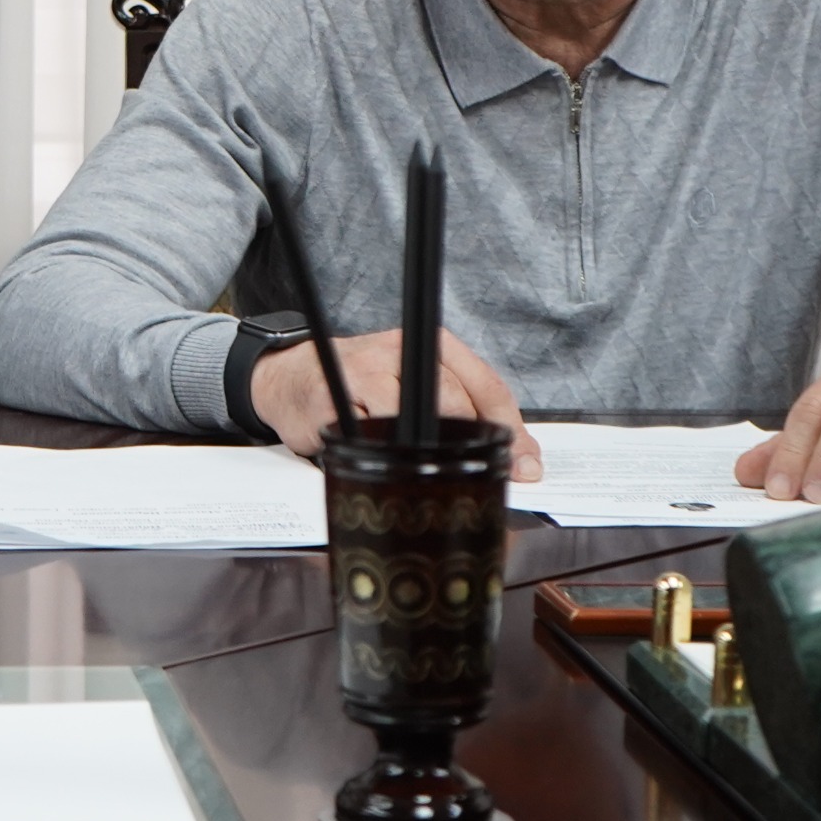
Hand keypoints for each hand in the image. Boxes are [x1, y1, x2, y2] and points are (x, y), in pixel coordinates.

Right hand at [251, 327, 541, 479]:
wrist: (294, 377)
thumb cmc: (365, 384)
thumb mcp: (417, 384)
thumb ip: (468, 412)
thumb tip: (524, 458)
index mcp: (428, 344)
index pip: (484, 384)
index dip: (511, 429)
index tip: (526, 464)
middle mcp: (397, 351)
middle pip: (453, 401)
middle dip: (476, 445)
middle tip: (487, 476)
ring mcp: (363, 374)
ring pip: (412, 420)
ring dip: (429, 454)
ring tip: (433, 471)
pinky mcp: (333, 400)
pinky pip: (371, 437)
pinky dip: (386, 457)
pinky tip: (389, 462)